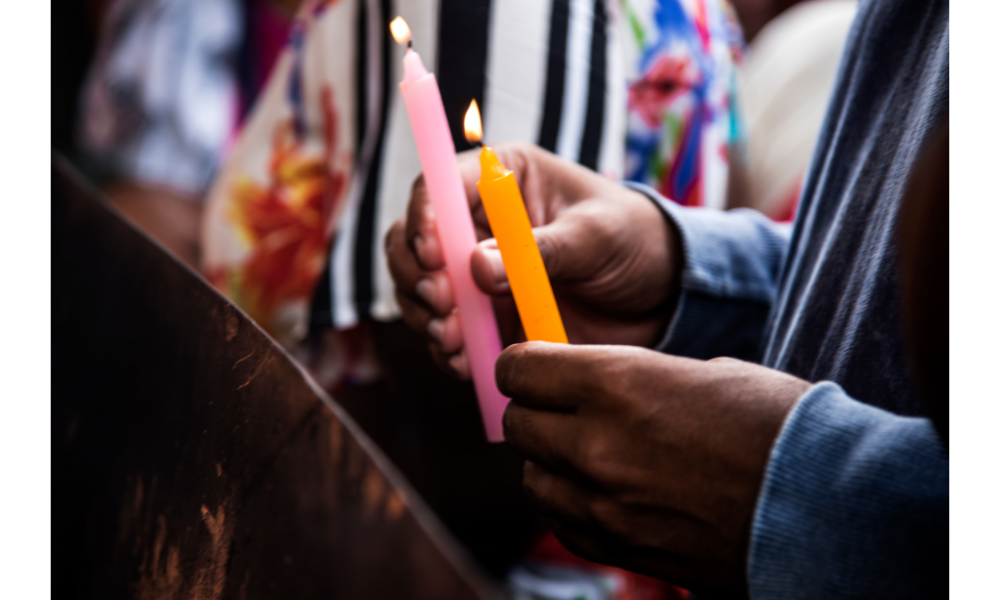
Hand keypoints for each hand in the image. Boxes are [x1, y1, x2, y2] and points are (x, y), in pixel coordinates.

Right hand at [385, 142, 680, 378]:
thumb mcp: (597, 236)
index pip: (440, 187)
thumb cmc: (633, 241)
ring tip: (454, 338)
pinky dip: (449, 350)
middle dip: (417, 276)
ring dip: (427, 318)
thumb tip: (476, 268)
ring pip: (419, 292)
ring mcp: (475, 276)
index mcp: (500, 180)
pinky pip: (447, 335)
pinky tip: (465, 361)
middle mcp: (476, 224)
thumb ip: (541, 250)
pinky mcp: (483, 318)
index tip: (434, 255)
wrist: (661, 295)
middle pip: (412, 242)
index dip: (426, 218)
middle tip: (442, 304)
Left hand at [498, 342, 810, 596]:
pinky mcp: (619, 549)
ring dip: (548, 461)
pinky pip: (560, 523)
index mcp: (617, 383)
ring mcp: (605, 505)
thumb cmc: (775, 424)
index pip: (519, 370)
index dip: (523, 365)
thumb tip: (590, 385)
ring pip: (531, 478)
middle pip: (518, 425)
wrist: (825, 505)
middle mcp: (597, 445)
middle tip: (562, 407)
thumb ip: (627, 378)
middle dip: (534, 411)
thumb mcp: (697, 371)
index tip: (533, 366)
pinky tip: (600, 491)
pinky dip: (569, 504)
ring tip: (584, 451)